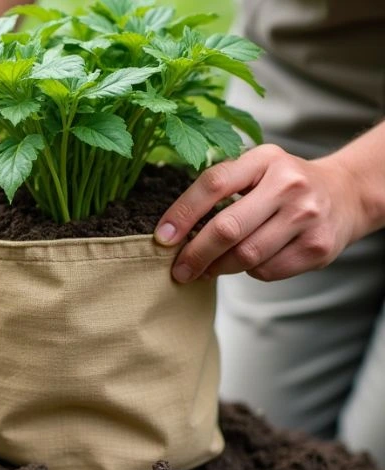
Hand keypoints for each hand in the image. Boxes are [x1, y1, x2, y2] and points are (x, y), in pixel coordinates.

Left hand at [154, 144, 368, 282]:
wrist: (345, 194)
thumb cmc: (283, 184)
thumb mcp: (255, 169)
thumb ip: (219, 188)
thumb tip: (172, 232)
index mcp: (265, 159)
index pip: (213, 184)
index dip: (182, 213)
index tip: (162, 238)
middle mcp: (289, 184)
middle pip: (227, 228)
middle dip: (195, 254)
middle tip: (178, 270)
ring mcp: (307, 216)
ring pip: (246, 255)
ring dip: (218, 268)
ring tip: (206, 269)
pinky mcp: (318, 247)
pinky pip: (267, 271)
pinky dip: (250, 272)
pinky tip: (250, 262)